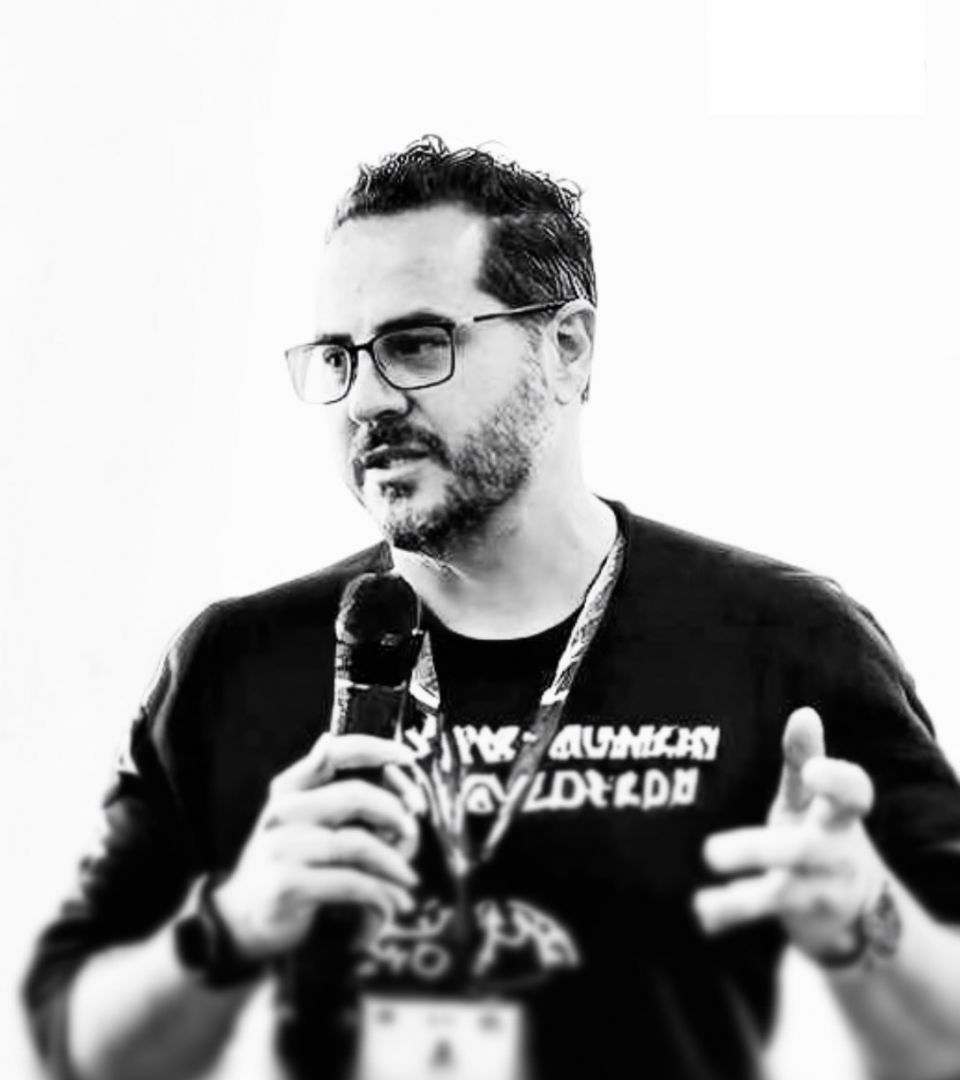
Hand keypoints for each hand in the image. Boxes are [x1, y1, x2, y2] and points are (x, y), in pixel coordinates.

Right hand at [214, 733, 423, 962]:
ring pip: (358, 843)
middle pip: (354, 796)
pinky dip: (381, 895)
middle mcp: (282, 813)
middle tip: (412, 831)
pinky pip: (352, 882)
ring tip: (408, 879)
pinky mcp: (287, 886)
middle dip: (394, 812)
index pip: (334, 754)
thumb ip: (344, 805)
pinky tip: (392, 905)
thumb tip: (398, 786)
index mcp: (289, 790)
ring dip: (394, 863)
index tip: (407, 757)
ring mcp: (281, 849)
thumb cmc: (289, 867)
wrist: (241, 921)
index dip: (374, 750)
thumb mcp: (307, 827)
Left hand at [694, 706, 886, 961]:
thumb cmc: (821, 830)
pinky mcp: (802, 916)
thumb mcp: (811, 796)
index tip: (812, 771)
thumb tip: (805, 711)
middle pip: (802, 850)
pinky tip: (702, 913)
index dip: (837, 783)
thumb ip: (803, 756)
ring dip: (741, 894)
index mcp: (839, 815)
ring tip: (705, 864)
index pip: (853, 794)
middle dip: (759, 849)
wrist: (855, 908)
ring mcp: (821, 890)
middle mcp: (836, 853)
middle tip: (709, 850)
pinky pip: (764, 912)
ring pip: (783, 892)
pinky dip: (730, 911)